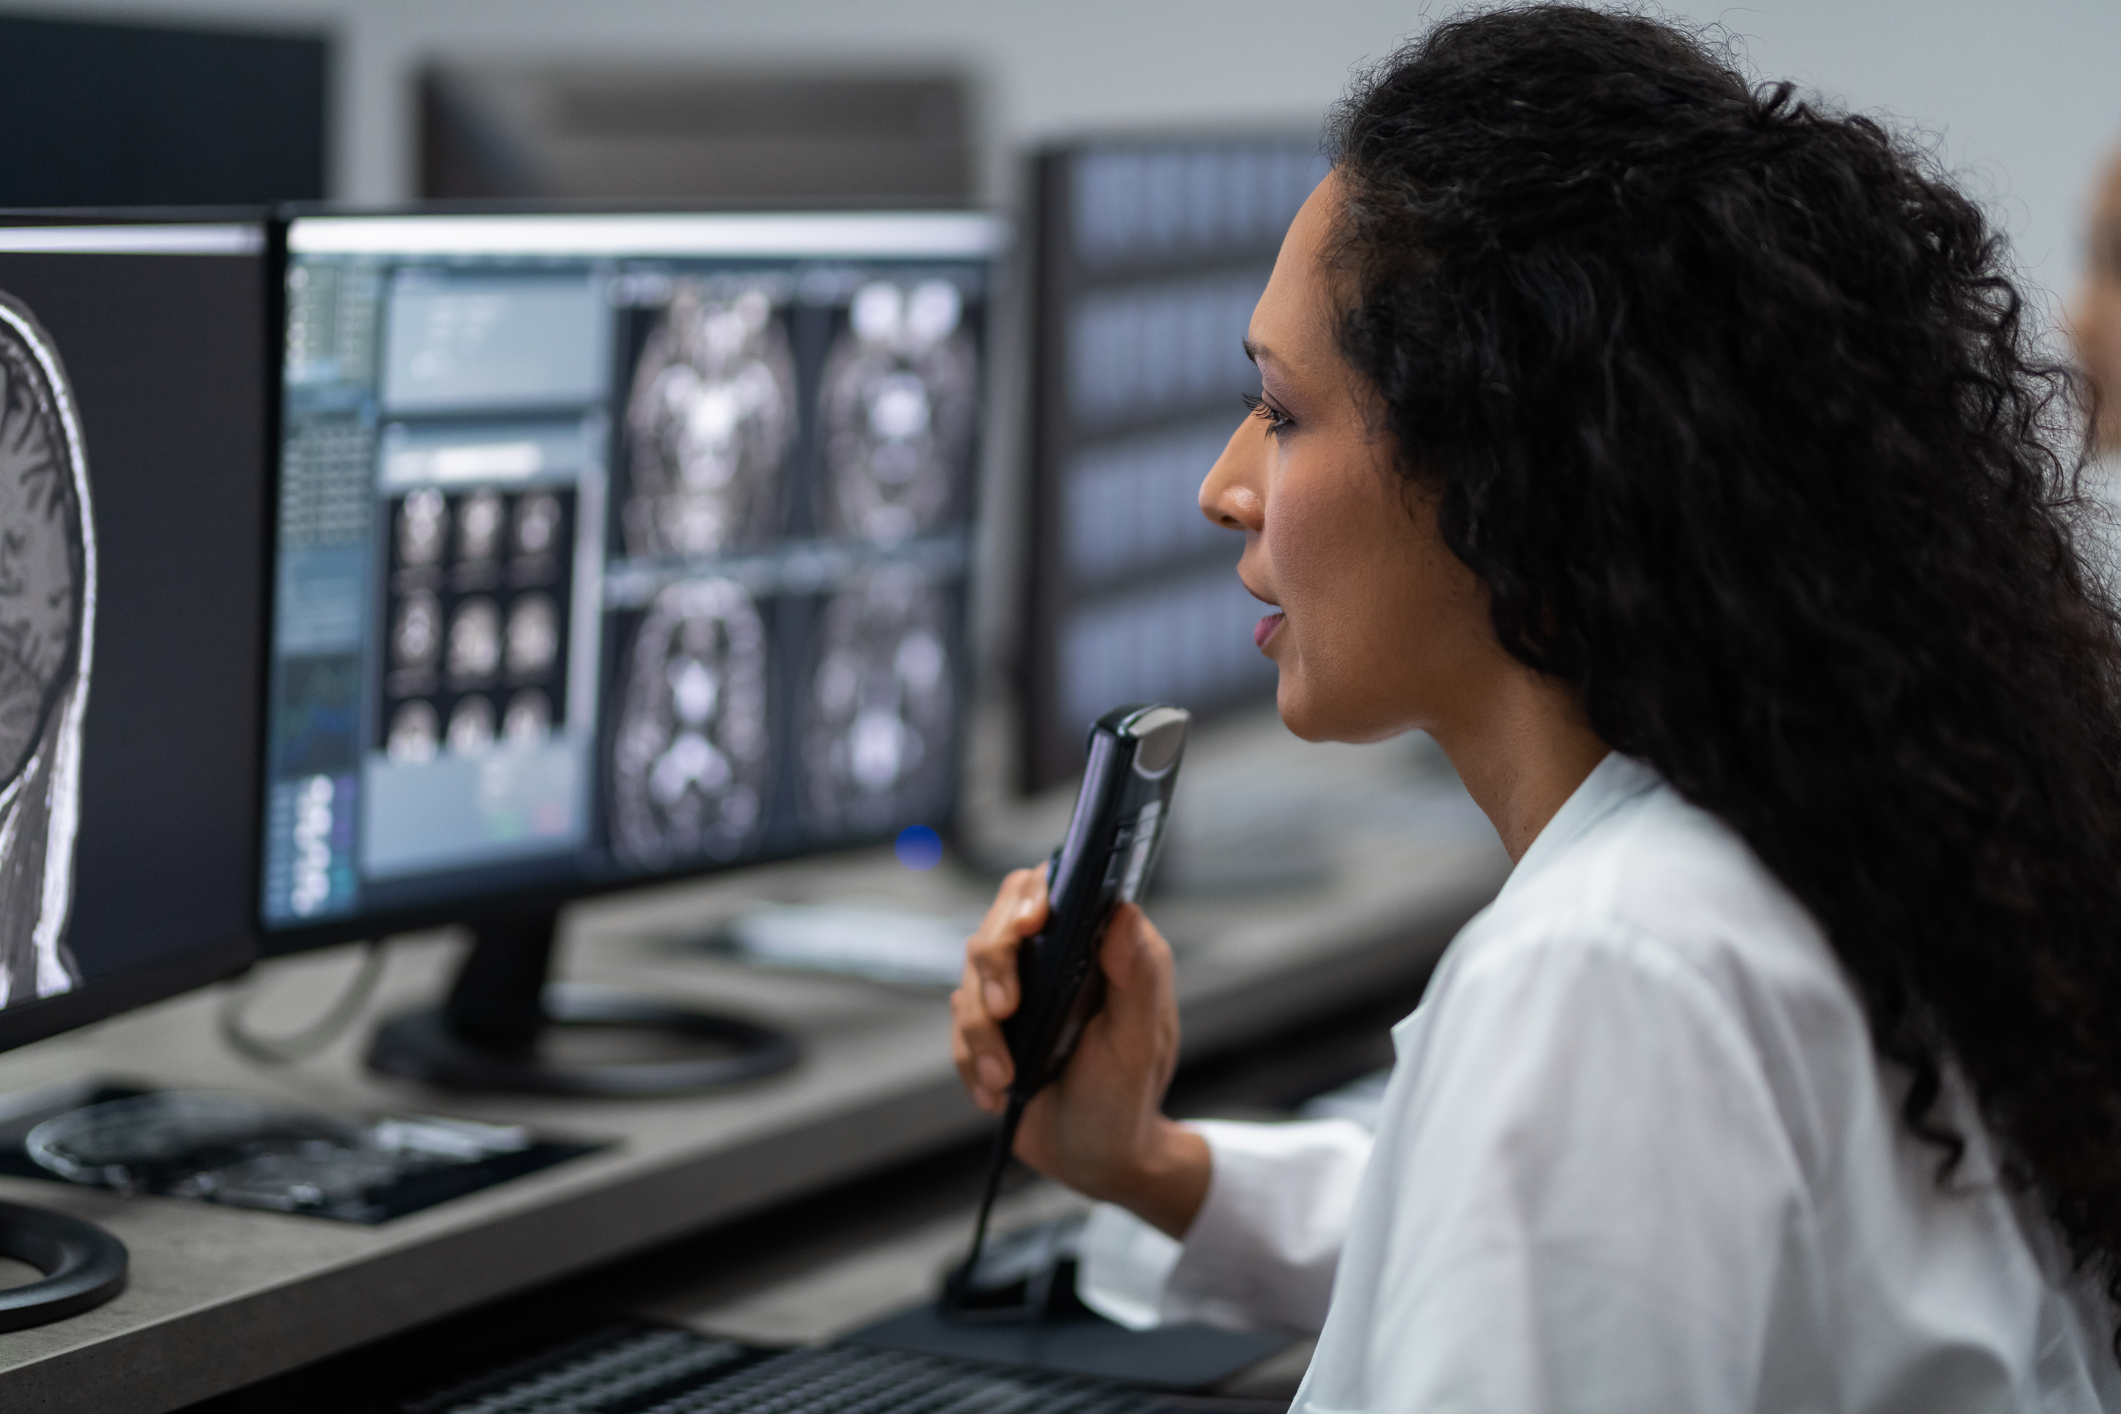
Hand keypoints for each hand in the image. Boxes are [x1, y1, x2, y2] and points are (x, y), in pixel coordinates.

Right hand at [949, 869, 1209, 1237]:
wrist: (1098, 1158)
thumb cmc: (1128, 1098)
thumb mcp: (1140, 1043)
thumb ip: (1138, 977)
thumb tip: (1126, 913)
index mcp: (1099, 948)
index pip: (1054, 889)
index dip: (1033, 895)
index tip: (1030, 924)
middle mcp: (1053, 960)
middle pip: (998, 929)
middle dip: (996, 968)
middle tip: (1006, 1011)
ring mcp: (1018, 994)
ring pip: (970, 981)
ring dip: (981, 1032)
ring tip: (1005, 1077)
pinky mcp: (988, 1030)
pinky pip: (958, 1029)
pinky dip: (972, 1062)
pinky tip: (994, 1093)